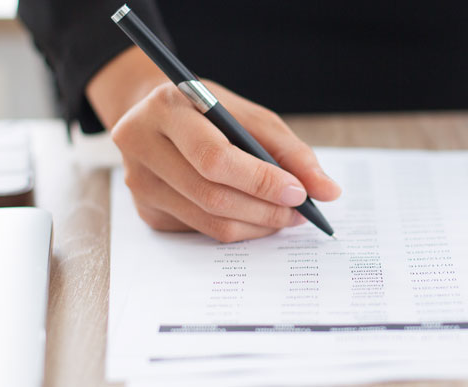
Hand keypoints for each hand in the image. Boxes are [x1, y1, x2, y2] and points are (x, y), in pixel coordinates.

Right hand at [87, 47, 340, 241]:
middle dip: (265, 209)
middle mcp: (141, 144)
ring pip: (208, 221)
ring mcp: (138, 182)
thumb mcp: (250, 116)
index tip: (299, 192)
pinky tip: (255, 216)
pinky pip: (201, 231)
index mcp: (166, 108)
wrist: (159, 116)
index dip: (260, 180)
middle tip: (299, 212)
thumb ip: (291, 151)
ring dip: (256, 225)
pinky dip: (237, 229)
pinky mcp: (146, 211)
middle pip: (211, 195)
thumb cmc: (210, 112)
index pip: (214, 156)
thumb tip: (328, 191)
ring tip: (285, 216)